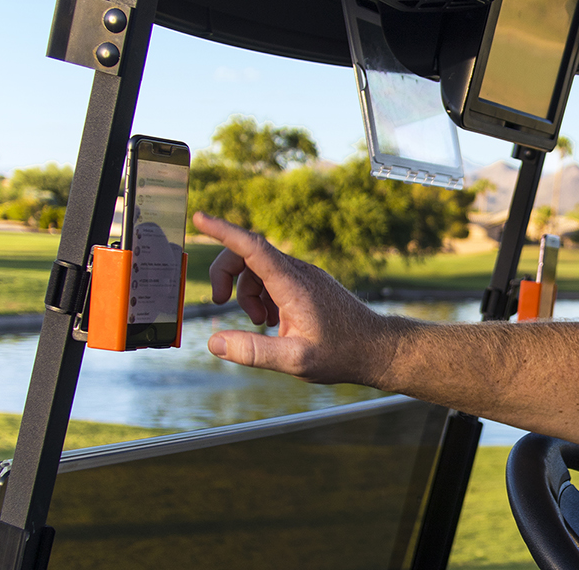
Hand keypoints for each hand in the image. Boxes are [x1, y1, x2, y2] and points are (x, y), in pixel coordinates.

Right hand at [192, 212, 408, 386]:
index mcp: (294, 285)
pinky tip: (272, 323)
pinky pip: (272, 279)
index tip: (200, 217)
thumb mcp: (296, 360)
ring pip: (258, 269)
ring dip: (246, 293)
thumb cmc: (342, 354)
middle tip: (217, 302)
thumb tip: (214, 342)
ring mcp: (305, 276)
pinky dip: (261, 297)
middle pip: (248, 255)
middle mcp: (299, 273)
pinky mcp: (308, 284)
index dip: (223, 231)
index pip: (253, 247)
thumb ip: (254, 352)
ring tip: (260, 325)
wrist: (378, 349)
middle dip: (225, 275)